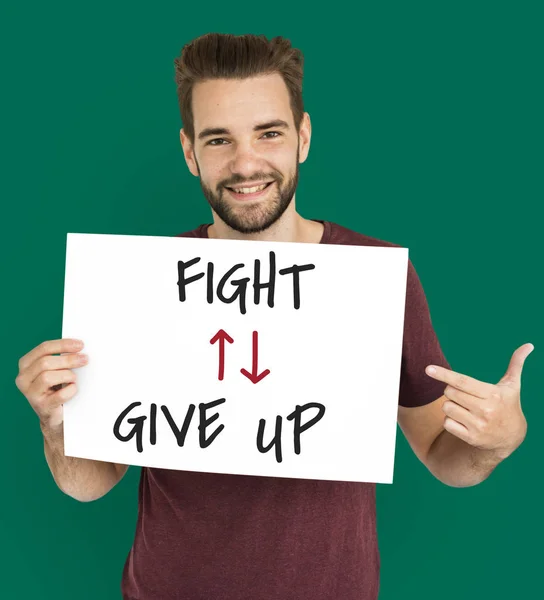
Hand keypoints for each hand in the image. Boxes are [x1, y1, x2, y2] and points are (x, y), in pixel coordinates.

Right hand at [15, 339, 88, 432]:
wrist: (55, 414)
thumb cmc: (57, 386)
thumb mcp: (56, 369)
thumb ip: (61, 358)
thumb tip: (80, 348)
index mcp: (26, 364)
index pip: (43, 348)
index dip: (63, 345)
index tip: (81, 345)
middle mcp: (23, 378)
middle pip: (45, 362)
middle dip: (68, 359)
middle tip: (85, 359)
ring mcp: (30, 393)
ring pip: (47, 377)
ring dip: (67, 375)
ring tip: (74, 379)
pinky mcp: (41, 406)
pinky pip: (59, 395)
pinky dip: (70, 390)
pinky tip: (73, 389)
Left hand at [425, 343, 532, 458]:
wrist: (512, 437)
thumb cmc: (508, 405)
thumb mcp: (512, 385)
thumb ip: (516, 364)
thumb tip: (528, 345)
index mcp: (493, 394)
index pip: (462, 381)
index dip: (444, 374)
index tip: (428, 369)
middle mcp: (486, 410)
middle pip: (450, 392)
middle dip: (452, 390)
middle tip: (465, 395)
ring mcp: (478, 425)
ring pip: (446, 407)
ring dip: (451, 405)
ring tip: (466, 408)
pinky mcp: (471, 438)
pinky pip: (446, 423)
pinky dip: (450, 421)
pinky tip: (463, 421)